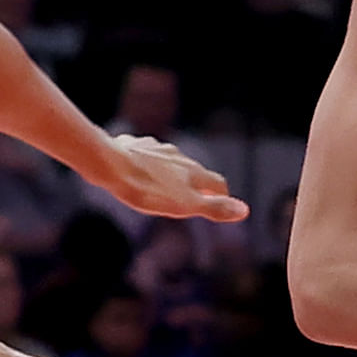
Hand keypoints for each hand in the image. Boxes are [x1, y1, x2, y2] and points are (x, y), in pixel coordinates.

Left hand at [95, 133, 244, 223]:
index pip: (217, 183)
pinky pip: (146, 153)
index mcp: (193, 172)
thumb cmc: (148, 190)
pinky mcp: (135, 145)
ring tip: (165, 184)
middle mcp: (179, 156)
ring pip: (171, 160)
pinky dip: (148, 162)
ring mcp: (156, 148)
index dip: (220, 196)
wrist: (111, 166)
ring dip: (172, 172)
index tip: (219, 203)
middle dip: (196, 184)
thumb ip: (213, 208)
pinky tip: (138, 169)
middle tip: (192, 198)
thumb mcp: (184, 206)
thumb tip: (244, 210)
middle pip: (195, 171)